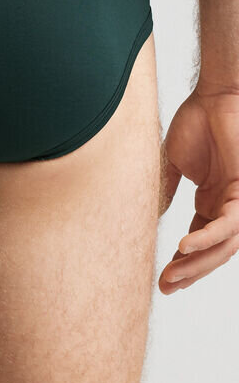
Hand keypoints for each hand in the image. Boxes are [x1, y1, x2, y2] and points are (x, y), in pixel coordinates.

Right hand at [159, 84, 238, 293]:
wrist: (215, 96)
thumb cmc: (197, 121)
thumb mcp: (172, 164)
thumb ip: (165, 190)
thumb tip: (151, 216)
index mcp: (211, 200)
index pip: (199, 241)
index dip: (183, 263)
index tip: (162, 279)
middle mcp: (227, 205)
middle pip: (212, 251)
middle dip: (190, 272)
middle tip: (166, 286)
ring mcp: (237, 201)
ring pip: (223, 246)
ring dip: (198, 263)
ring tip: (173, 275)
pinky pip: (228, 225)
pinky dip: (207, 238)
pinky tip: (184, 247)